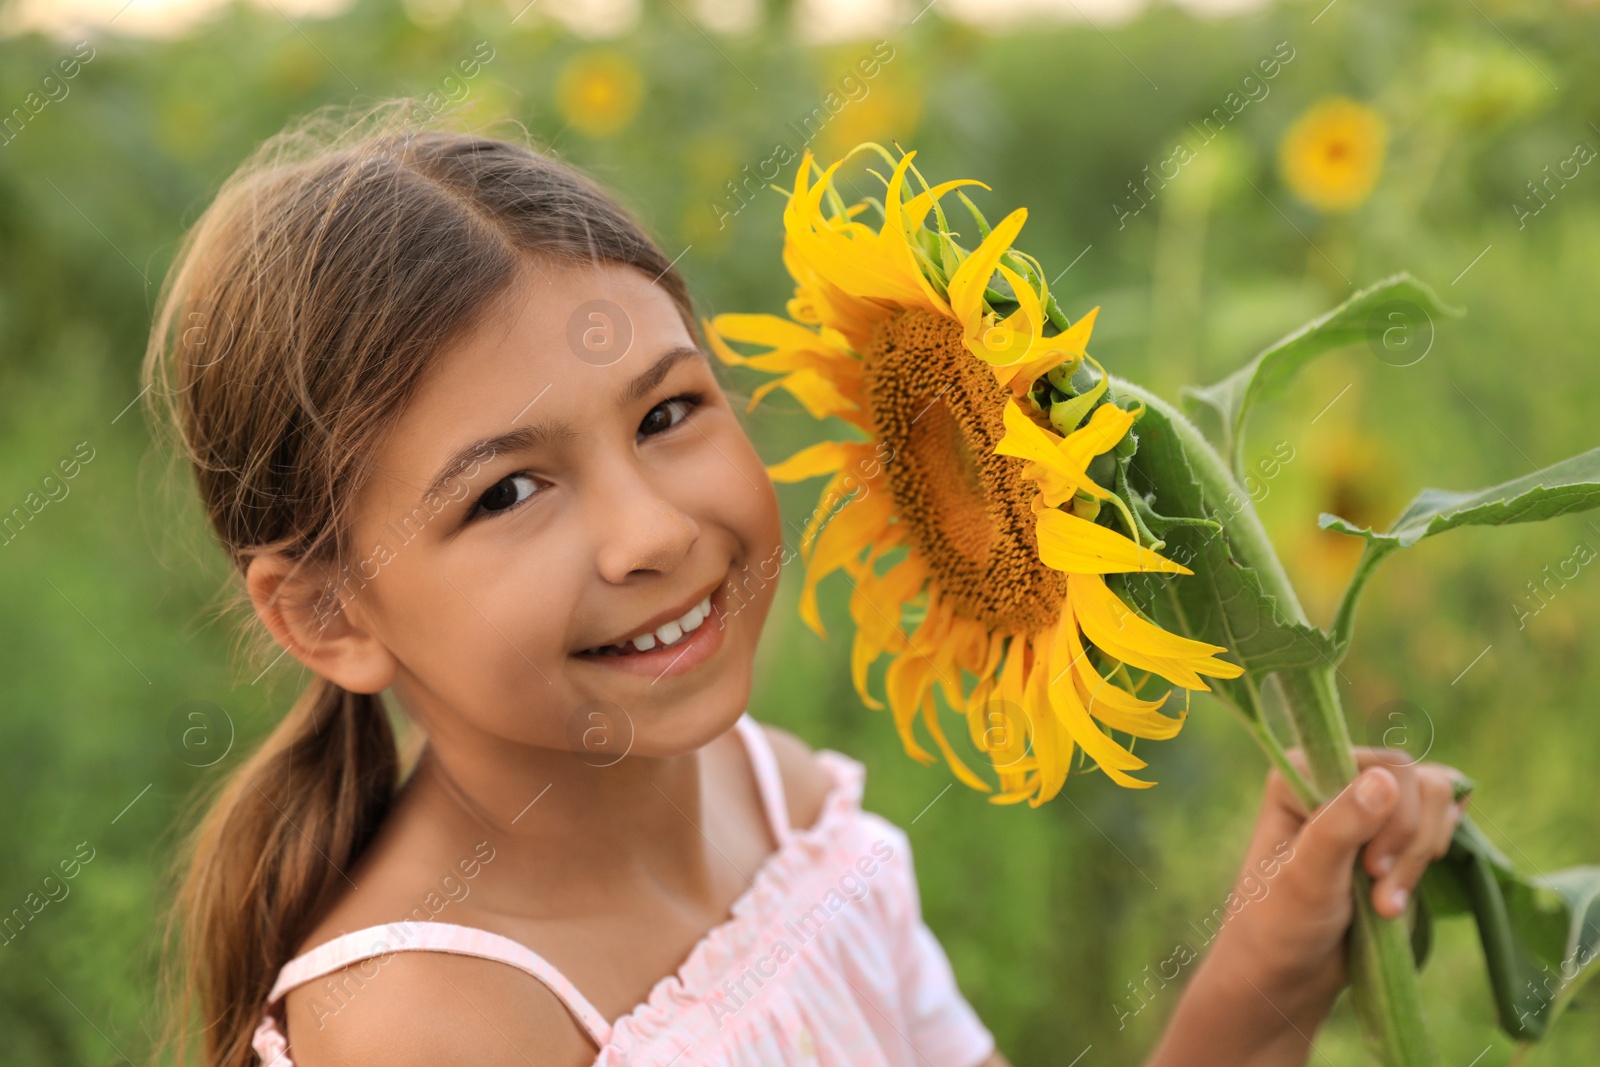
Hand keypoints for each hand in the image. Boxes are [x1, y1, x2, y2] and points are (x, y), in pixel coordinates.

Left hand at [1145, 747, 1467, 1066]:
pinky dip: (1431, 857)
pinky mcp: (1391, 833)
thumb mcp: (1306, 878)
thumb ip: (1340, 828)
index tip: (1371, 869)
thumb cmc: (1281, 923)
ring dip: (1420, 859)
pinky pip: (1440, 823)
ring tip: (1385, 906)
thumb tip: (1384, 779)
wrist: (1286, 971)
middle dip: (1410, 845)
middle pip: (1422, 784)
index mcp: (1304, 771)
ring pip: (1438, 803)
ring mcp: (1368, 804)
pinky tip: (1403, 889)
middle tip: (1379, 897)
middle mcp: (1336, 777)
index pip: (1389, 767)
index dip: (1396, 819)